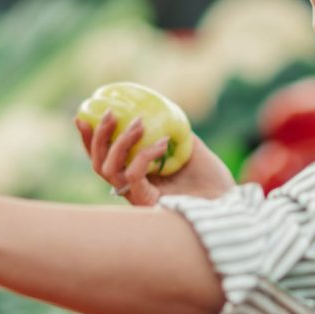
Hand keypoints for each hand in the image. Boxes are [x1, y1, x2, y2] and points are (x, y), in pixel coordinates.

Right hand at [77, 111, 235, 207]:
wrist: (232, 204)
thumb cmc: (214, 182)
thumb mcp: (191, 148)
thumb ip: (174, 132)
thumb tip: (159, 108)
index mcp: (138, 176)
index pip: (104, 158)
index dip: (89, 140)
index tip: (82, 115)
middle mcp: (133, 189)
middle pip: (98, 165)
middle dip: (98, 137)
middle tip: (108, 113)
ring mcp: (138, 198)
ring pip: (109, 170)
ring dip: (120, 142)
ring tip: (139, 123)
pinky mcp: (147, 204)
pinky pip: (133, 176)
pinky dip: (144, 155)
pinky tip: (163, 143)